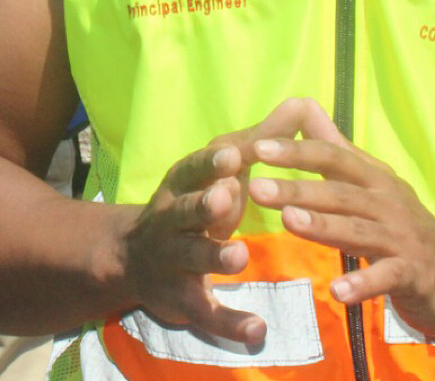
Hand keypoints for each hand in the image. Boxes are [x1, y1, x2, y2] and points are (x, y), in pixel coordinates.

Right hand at [120, 99, 325, 343]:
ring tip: (240, 256)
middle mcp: (171, 219)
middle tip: (225, 196)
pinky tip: (258, 329)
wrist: (134, 258)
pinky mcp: (182, 299)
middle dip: (203, 204)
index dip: (210, 164)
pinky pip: (206, 312)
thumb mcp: (217, 173)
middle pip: (184, 210)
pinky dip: (230, 322)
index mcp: (181, 184)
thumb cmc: (192, 205)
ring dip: (214, 256)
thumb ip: (258, 143)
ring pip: (192, 257)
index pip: (193, 169)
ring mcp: (173, 260)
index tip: (232, 155)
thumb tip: (301, 104)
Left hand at [244, 98, 434, 335]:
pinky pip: (386, 278)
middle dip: (298, 188)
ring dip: (324, 226)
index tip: (257, 149)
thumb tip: (305, 107)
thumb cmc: (403, 226)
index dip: (297, 152)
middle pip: (339, 192)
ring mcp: (401, 238)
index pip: (333, 156)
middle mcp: (388, 202)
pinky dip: (363, 284)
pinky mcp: (413, 275)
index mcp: (374, 179)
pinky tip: (337, 291)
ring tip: (290, 222)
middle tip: (257, 188)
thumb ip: (336, 151)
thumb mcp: (372, 184)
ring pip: (359, 230)